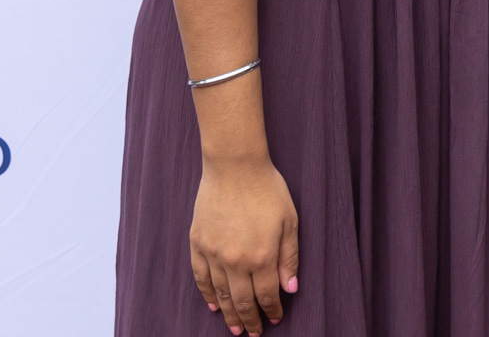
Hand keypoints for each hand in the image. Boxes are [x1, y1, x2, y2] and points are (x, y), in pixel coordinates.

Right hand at [190, 155, 298, 334]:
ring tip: (235, 328)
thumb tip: (291, 289)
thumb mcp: (290, 222)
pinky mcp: (198, 245)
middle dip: (250, 320)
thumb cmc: (268, 190)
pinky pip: (201, 278)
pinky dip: (207, 294)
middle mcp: (236, 261)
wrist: (235, 167)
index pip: (267, 295)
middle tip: (253, 333)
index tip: (274, 320)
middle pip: (242, 301)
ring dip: (229, 313)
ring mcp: (214, 254)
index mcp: (262, 256)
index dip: (271, 310)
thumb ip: (290, 258)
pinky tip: (213, 305)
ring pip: (221, 294)